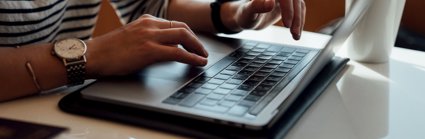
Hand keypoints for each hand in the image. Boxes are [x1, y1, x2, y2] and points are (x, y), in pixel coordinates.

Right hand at [86, 14, 207, 76]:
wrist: (92, 55)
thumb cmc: (107, 50)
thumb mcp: (131, 37)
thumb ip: (146, 37)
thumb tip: (162, 47)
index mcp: (146, 20)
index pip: (174, 24)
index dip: (188, 34)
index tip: (194, 43)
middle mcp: (150, 25)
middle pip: (183, 28)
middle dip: (196, 40)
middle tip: (202, 50)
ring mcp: (150, 36)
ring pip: (183, 37)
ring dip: (197, 48)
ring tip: (203, 57)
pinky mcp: (149, 50)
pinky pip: (178, 53)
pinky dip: (192, 57)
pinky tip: (199, 62)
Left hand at [223, 0, 305, 39]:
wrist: (248, 18)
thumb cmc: (245, 15)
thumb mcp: (248, 13)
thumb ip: (257, 6)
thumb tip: (271, 2)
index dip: (288, 9)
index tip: (287, 25)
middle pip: (294, 0)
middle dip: (296, 17)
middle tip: (293, 33)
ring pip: (299, 4)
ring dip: (299, 20)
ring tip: (295, 36)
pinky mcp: (289, 2)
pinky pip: (299, 8)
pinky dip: (300, 20)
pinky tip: (296, 32)